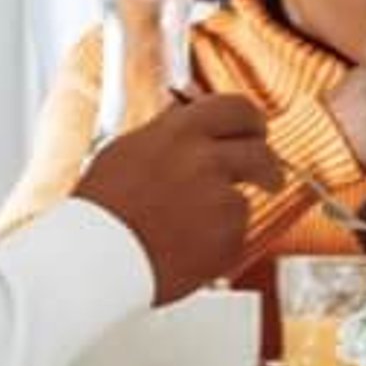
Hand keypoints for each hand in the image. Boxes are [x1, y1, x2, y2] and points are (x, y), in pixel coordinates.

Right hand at [75, 93, 277, 302]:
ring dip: (226, 212)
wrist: (97, 256)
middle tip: (266, 179)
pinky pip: (235, 235)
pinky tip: (185, 245)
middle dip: (268, 168)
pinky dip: (218, 242)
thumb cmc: (102, 209)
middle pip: (261, 153)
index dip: (251, 121)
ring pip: (243, 200)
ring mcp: (222, 200)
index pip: (236, 108)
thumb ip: (168, 130)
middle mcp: (206, 160)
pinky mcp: (230, 238)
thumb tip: (187, 114)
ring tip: (188, 228)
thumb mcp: (128, 150)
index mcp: (179, 133)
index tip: (254, 132)